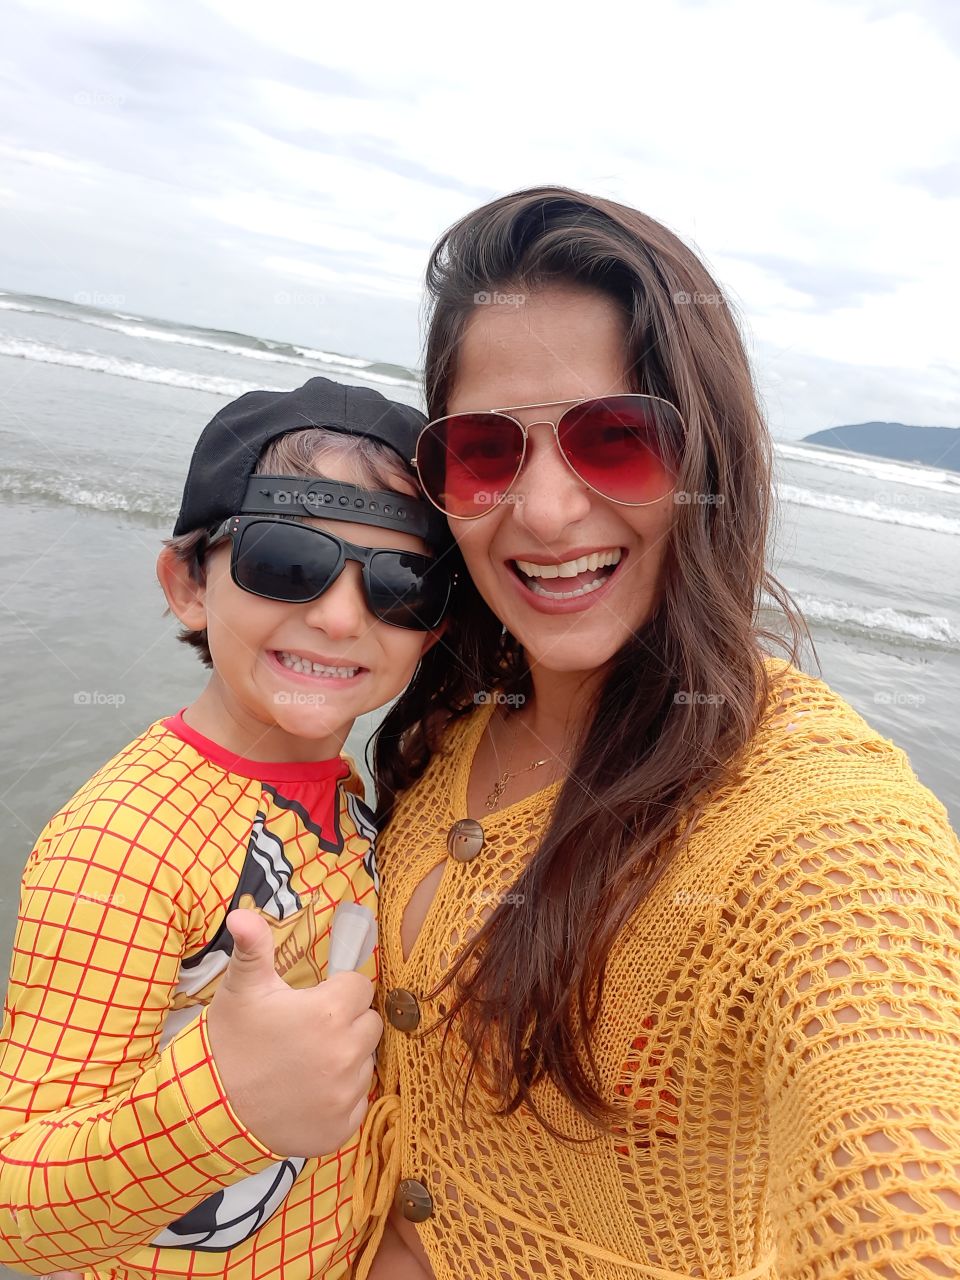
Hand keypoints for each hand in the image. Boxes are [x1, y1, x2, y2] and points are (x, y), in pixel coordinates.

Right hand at [206, 909, 381, 1155]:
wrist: (209, 1112)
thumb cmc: (229, 1042)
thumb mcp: (241, 989)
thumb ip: (253, 947)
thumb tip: (241, 912)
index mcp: (329, 1014)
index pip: (361, 987)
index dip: (339, 991)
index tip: (315, 1001)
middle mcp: (346, 1054)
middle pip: (370, 1024)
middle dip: (347, 1022)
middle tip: (311, 1031)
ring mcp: (346, 1095)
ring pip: (366, 1062)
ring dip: (347, 1058)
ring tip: (307, 1062)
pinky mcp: (342, 1128)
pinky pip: (358, 1101)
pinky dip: (341, 1096)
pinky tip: (309, 1092)